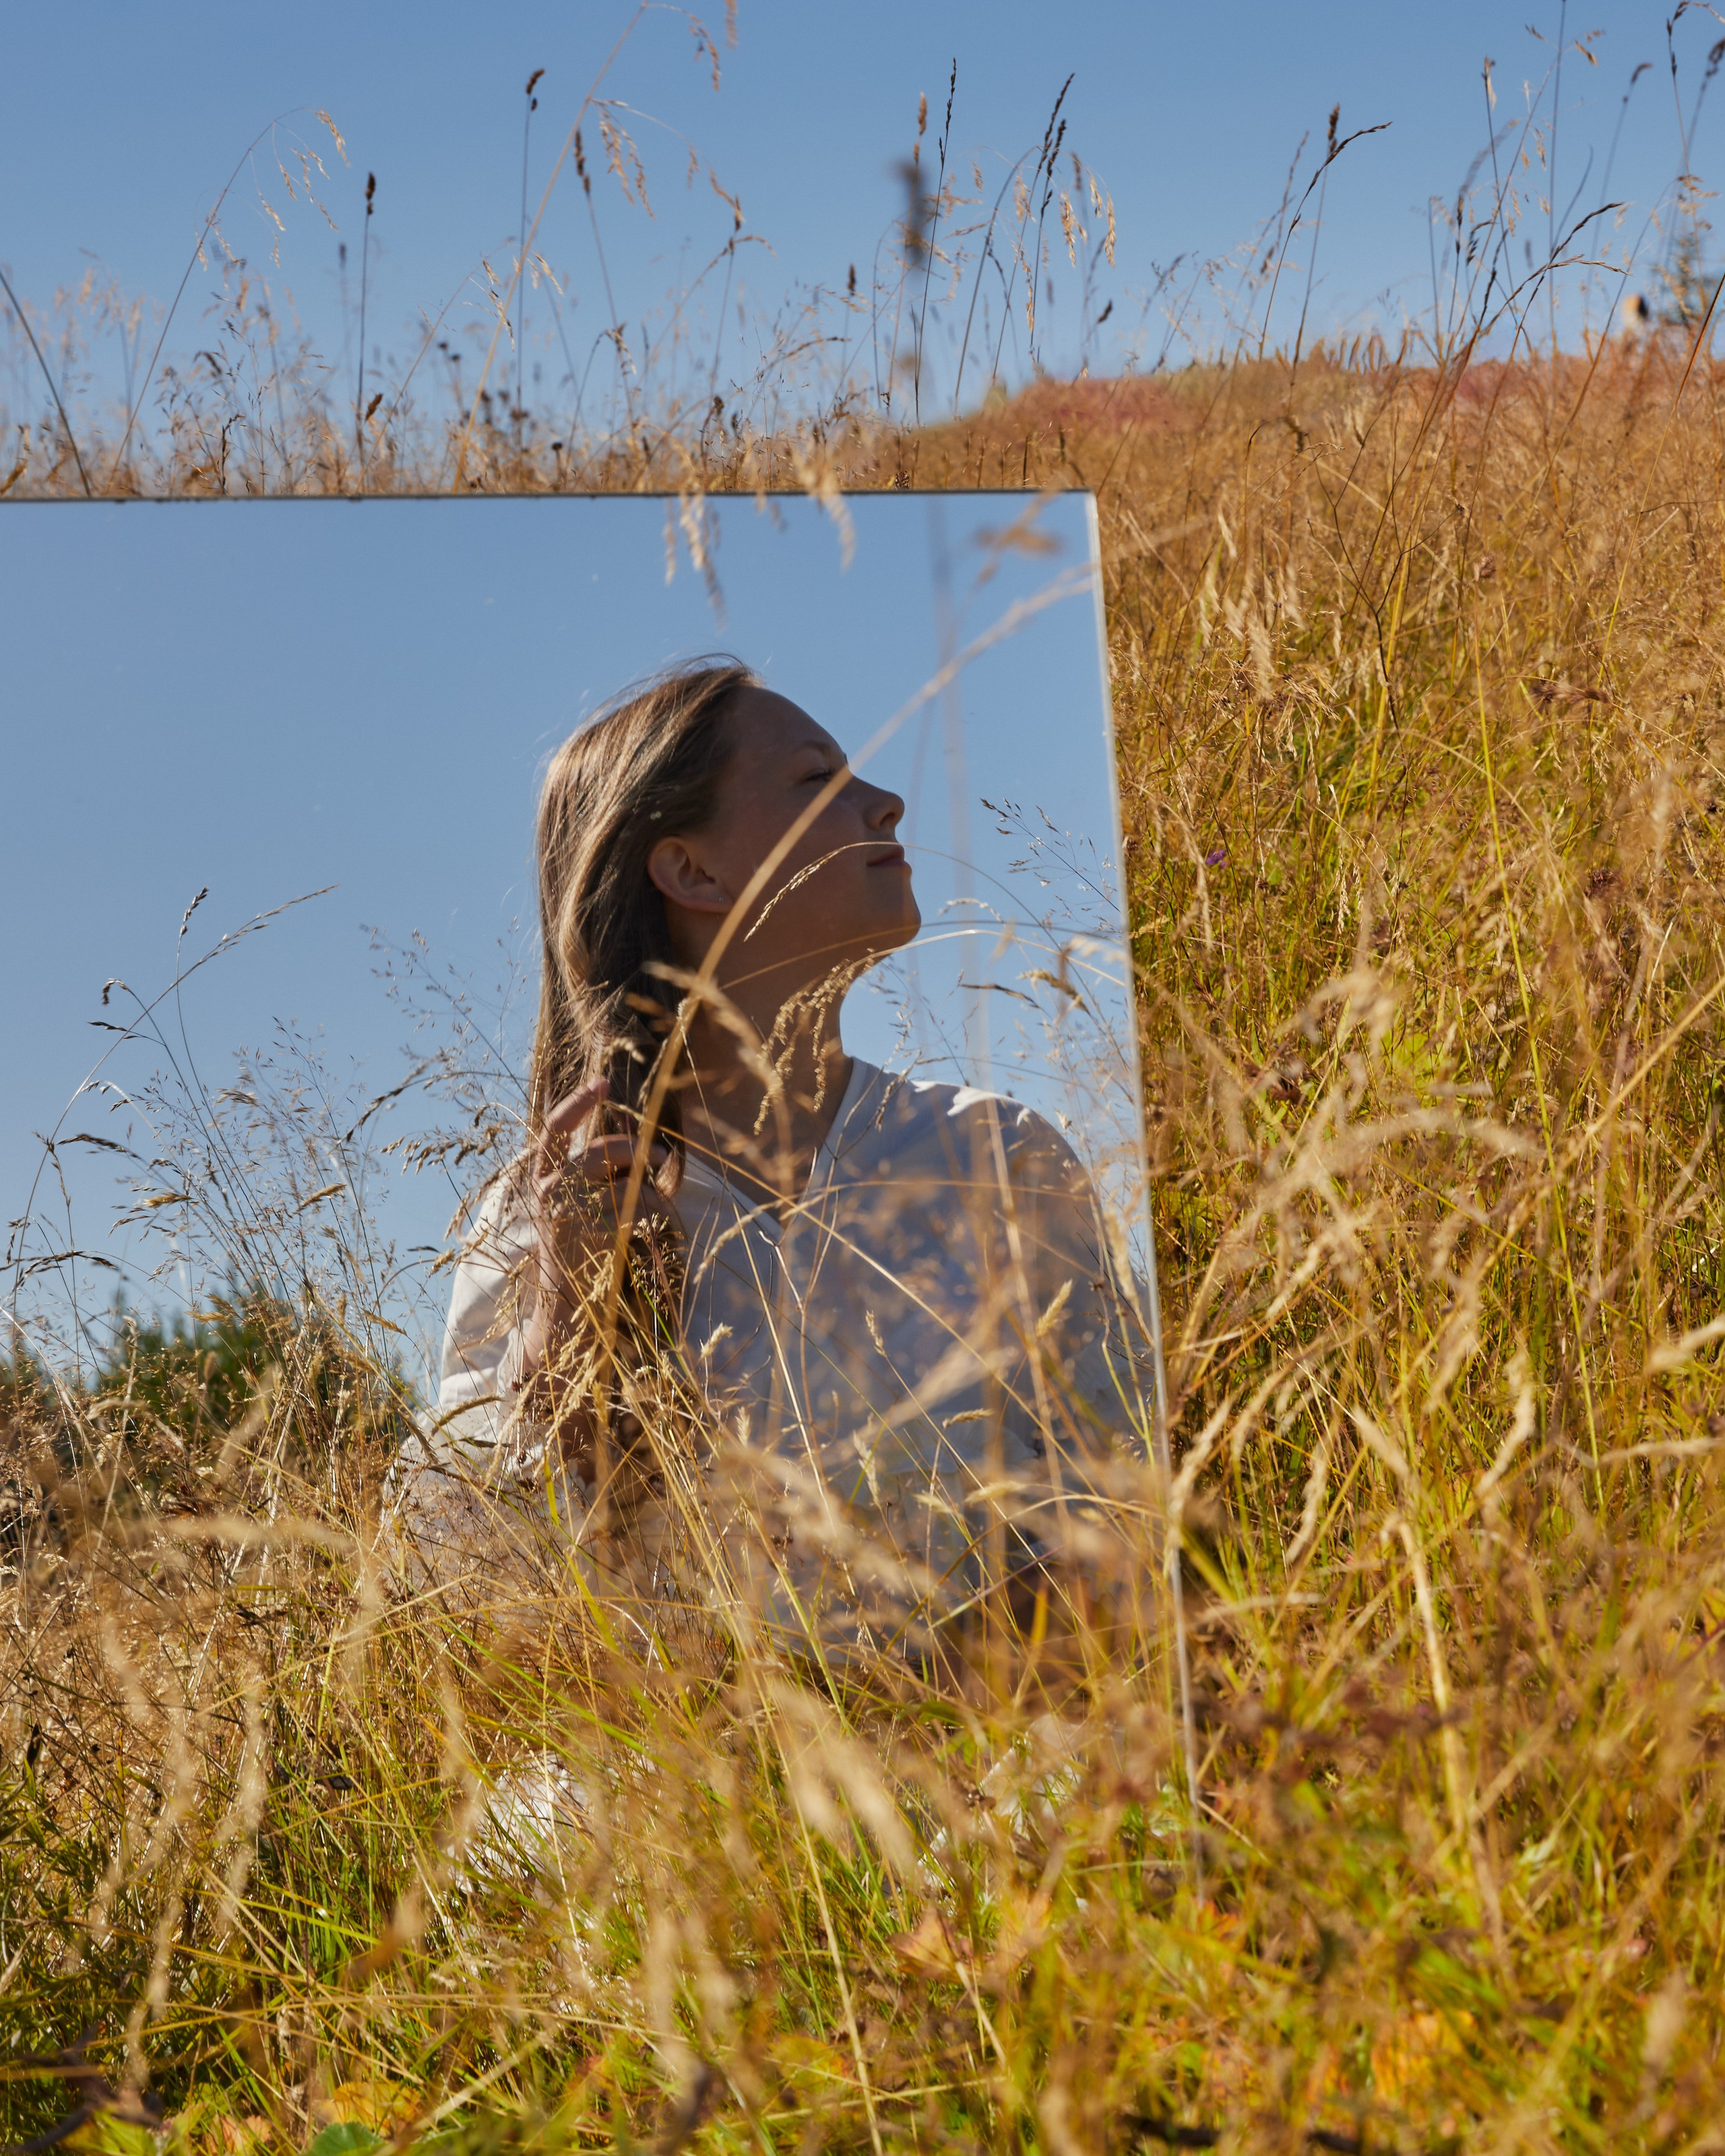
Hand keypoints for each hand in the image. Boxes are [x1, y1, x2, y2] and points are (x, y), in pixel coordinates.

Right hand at [515, 1077, 674, 1425]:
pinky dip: (654, 1221)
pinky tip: (648, 1242)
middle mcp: (549, 1191)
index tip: (601, 1081)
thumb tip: (638, 1152)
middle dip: (635, 1151)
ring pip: (626, 1181)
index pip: (553, 1130)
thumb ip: (594, 1180)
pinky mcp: (593, 1232)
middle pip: (602, 1150)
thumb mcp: (576, 1213)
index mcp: (541, 1181)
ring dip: (650, 1194)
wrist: (566, 1315)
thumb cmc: (578, 1262)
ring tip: (653, 1211)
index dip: (576, 1102)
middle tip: (661, 1157)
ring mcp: (570, 1212)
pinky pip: (639, 1209)